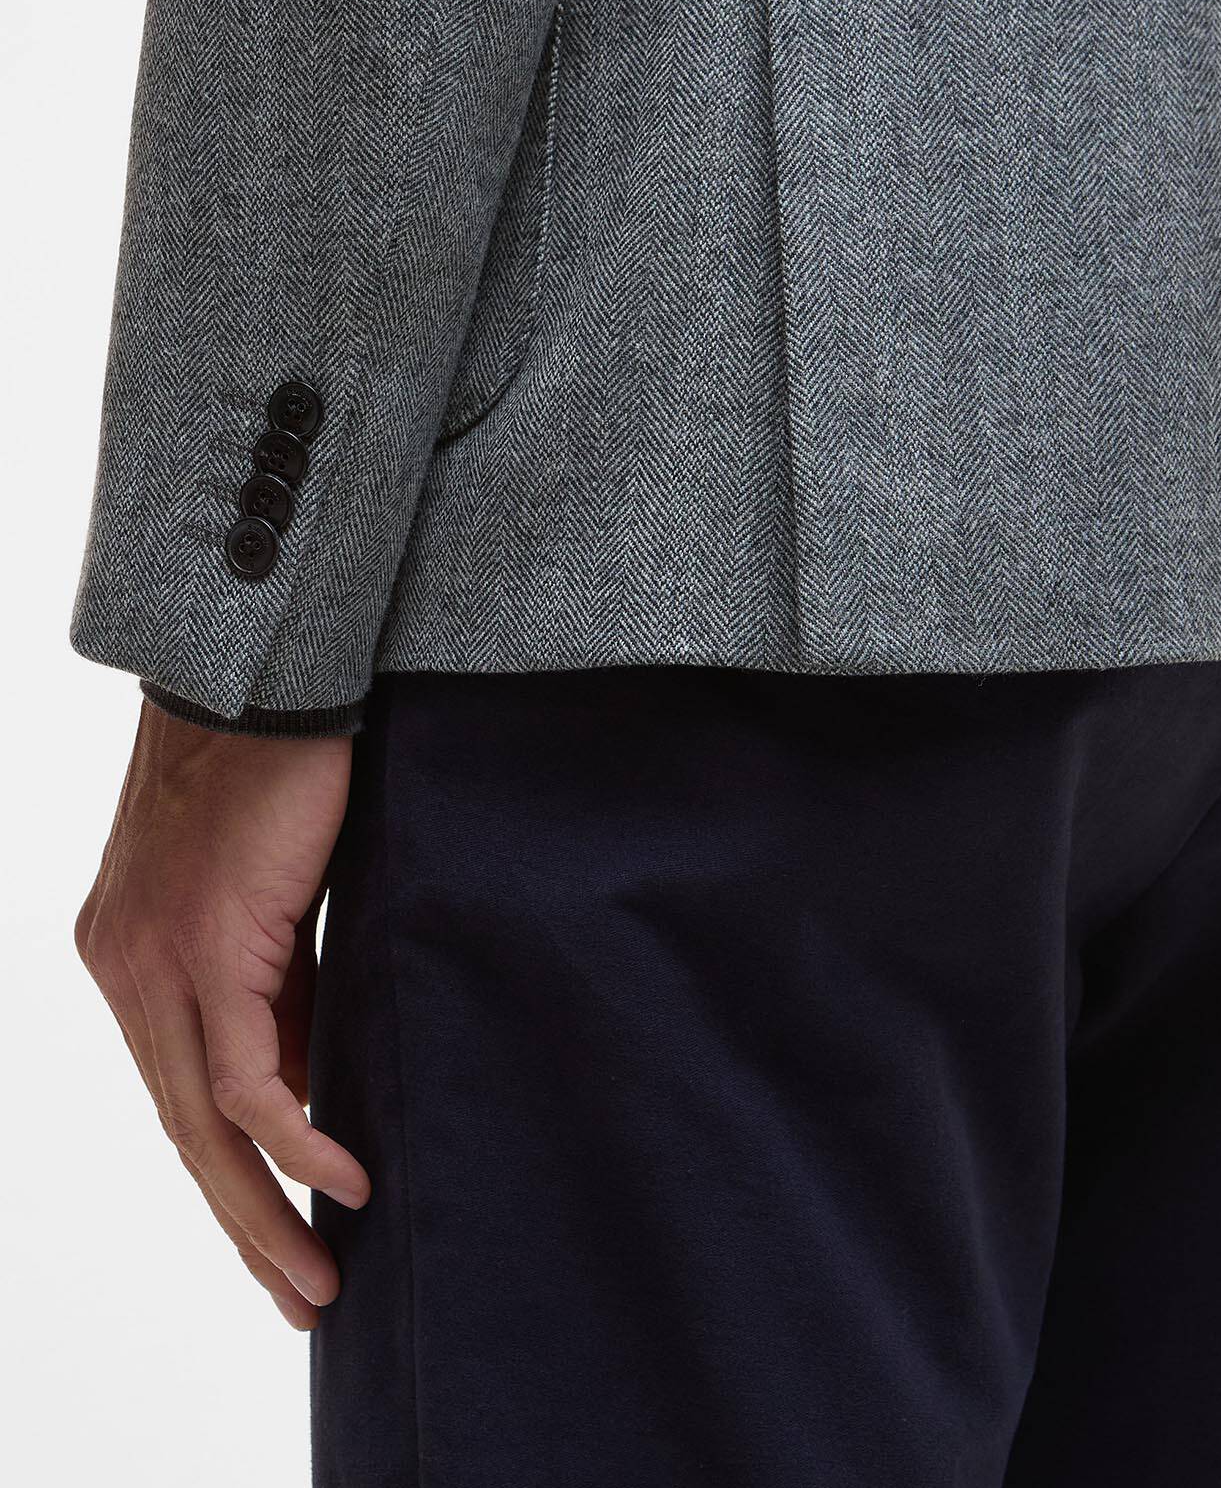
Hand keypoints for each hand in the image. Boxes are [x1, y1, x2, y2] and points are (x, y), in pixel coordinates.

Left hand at [75, 700, 369, 1330]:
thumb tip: (312, 1078)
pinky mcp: (206, 947)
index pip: (180, 1095)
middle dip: (241, 1225)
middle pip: (181, 1132)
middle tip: (296, 1296)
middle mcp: (125, 971)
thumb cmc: (276, 770)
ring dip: (263, 1211)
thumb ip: (278, 987)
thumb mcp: (273, 902)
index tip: (283, 1236)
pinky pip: (244, 1077)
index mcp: (133, 958)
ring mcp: (155, 964)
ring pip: (201, 1124)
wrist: (259, 678)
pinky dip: (293, 1139)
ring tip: (316, 1275)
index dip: (231, 1177)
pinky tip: (339, 1181)